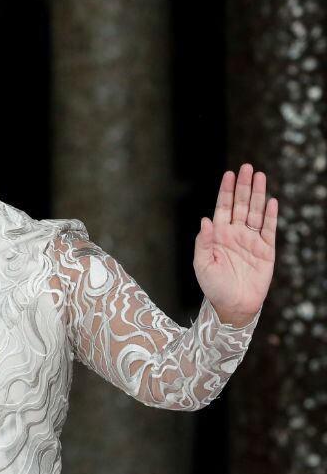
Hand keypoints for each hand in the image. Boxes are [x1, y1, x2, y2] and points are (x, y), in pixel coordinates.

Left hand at [193, 163, 276, 325]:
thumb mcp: (202, 264)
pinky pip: (269, 230)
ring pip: (256, 213)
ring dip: (258, 195)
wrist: (232, 306)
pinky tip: (272, 201)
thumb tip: (205, 219)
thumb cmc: (213, 287)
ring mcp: (252, 241)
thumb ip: (203, 242)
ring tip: (260, 176)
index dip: (226, 191)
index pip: (223, 207)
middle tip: (247, 167)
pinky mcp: (266, 251)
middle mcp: (235, 234)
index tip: (229, 174)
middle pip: (241, 205)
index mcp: (218, 235)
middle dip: (244, 186)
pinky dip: (271, 216)